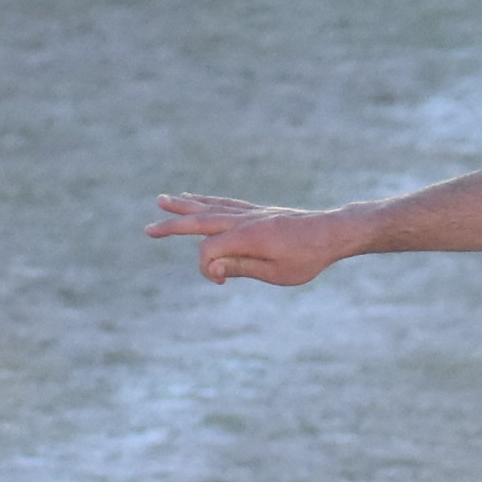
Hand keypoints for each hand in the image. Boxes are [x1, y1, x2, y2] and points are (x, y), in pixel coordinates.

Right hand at [146, 194, 361, 285]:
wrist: (334, 232)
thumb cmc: (308, 258)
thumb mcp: (277, 273)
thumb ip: (241, 268)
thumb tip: (211, 267)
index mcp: (248, 236)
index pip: (209, 251)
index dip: (206, 269)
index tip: (219, 282)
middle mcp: (245, 220)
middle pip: (200, 221)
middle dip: (173, 225)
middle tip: (147, 229)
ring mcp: (251, 212)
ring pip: (210, 207)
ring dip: (185, 206)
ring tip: (163, 200)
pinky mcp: (258, 211)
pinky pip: (225, 203)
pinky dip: (207, 201)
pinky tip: (195, 199)